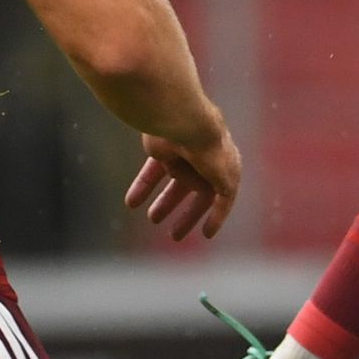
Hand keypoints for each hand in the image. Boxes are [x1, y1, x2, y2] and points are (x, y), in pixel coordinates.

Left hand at [126, 124, 241, 242]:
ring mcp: (182, 155)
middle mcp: (204, 161)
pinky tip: (132, 203)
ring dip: (163, 204)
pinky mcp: (161, 150)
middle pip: (195, 193)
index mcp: (226, 167)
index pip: (222, 196)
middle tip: (175, 236)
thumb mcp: (226, 177)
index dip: (216, 215)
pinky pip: (150, 174)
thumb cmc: (209, 149)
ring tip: (153, 219)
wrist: (184, 122)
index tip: (206, 234)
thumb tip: (224, 202)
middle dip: (186, 215)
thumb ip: (226, 195)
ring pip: (172, 185)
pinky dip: (142, 189)